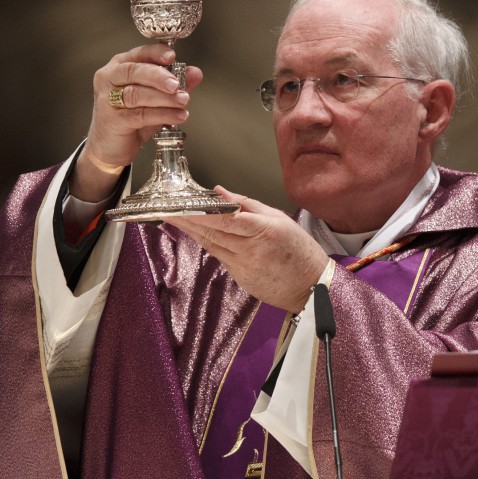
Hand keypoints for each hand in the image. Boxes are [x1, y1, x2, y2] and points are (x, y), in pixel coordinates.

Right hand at [71, 44, 203, 200]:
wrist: (111, 146)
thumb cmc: (132, 118)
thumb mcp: (156, 99)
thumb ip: (175, 85)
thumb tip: (195, 73)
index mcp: (119, 67)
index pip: (138, 54)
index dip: (155, 53)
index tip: (172, 56)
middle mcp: (109, 78)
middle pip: (134, 71)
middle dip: (159, 76)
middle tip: (178, 84)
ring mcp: (107, 99)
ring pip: (137, 94)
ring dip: (164, 98)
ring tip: (184, 101)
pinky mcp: (113, 120)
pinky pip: (140, 114)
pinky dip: (162, 114)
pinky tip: (179, 116)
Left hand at [165, 186, 329, 312]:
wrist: (311, 286)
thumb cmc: (300, 251)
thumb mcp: (280, 219)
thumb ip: (248, 205)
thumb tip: (221, 192)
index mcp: (265, 230)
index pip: (226, 218)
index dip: (201, 211)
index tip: (183, 204)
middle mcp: (252, 249)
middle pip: (212, 232)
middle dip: (186, 219)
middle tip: (166, 209)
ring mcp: (244, 266)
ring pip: (211, 244)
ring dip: (191, 231)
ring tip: (173, 218)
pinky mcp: (240, 278)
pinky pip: (220, 257)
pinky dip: (207, 243)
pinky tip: (196, 234)